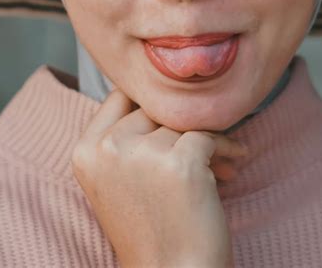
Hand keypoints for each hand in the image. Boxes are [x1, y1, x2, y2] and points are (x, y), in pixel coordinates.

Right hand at [71, 88, 247, 267]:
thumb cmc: (148, 229)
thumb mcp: (116, 179)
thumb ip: (124, 136)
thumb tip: (162, 91)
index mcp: (86, 151)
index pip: (120, 96)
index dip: (150, 104)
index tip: (172, 120)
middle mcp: (108, 148)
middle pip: (154, 107)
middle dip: (181, 124)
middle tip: (202, 147)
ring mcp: (143, 154)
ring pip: (184, 121)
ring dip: (208, 139)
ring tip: (219, 164)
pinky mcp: (180, 164)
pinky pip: (210, 135)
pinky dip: (227, 147)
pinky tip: (235, 161)